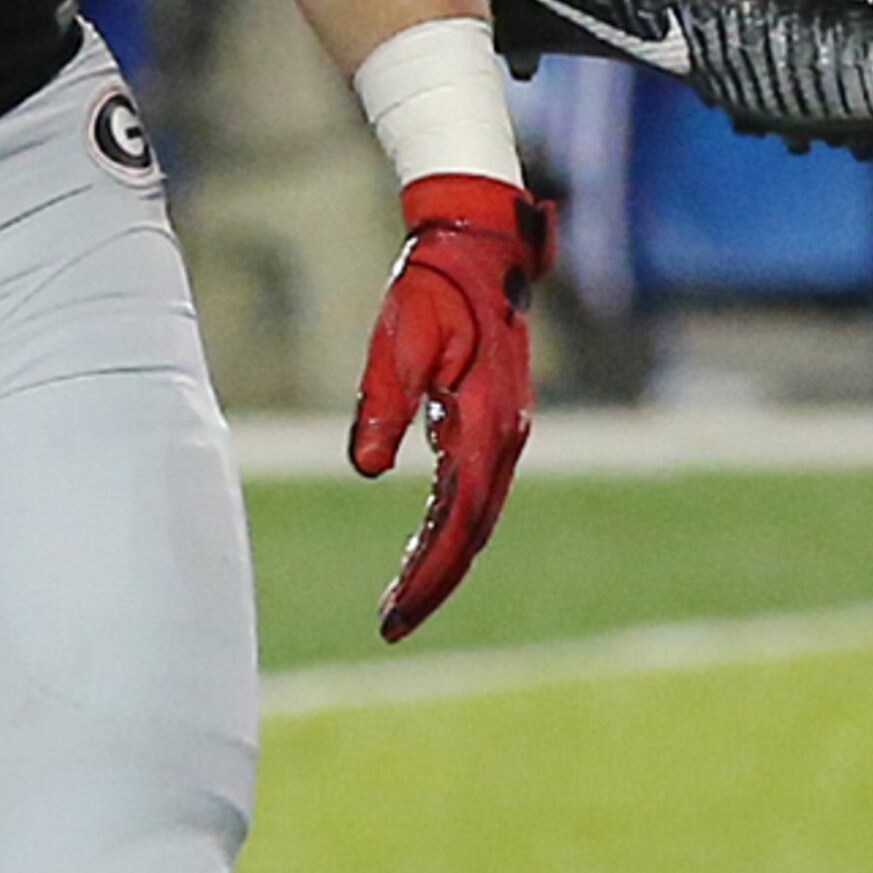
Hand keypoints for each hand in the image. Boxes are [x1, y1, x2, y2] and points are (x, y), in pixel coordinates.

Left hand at [349, 170, 550, 643]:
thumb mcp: (398, 342)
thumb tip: (367, 471)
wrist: (475, 245)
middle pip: (472, 533)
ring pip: (474, 516)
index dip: (428, 575)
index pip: (458, 523)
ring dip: (439, 560)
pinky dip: (444, 524)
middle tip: (390, 628)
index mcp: (487, 425)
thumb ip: (383, 405)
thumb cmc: (432, 287)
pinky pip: (469, 489)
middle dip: (433, 583)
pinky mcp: (491, 423)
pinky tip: (418, 548)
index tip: (394, 615)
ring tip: (397, 602)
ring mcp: (504, 433)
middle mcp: (505, 439)